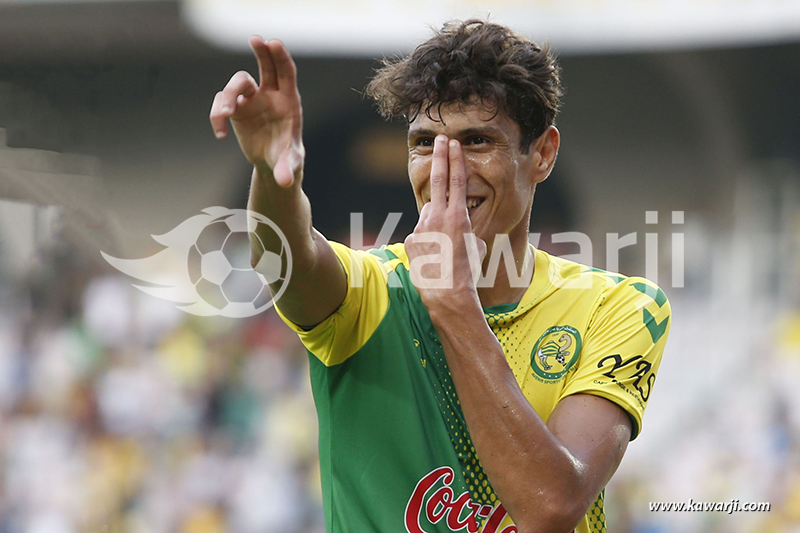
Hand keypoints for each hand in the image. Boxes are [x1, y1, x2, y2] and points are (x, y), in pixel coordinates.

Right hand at [209, 36, 303, 186]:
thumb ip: (287, 170)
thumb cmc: (288, 159)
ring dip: (227, 96)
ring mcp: (251, 100)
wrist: (274, 165)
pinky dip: (217, 116)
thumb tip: (285, 182)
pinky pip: (221, 105)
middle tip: (255, 39)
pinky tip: (220, 134)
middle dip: (261, 52)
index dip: (280, 57)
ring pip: (236, 85)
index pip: (286, 73)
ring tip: (224, 115)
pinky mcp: (236, 110)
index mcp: (288, 101)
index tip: (273, 43)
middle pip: (265, 67)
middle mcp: (269, 95)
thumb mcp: (289, 164)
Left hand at [404, 135, 485, 311]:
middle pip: (438, 180)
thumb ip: (464, 228)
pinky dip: (427, 242)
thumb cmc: (467, 272)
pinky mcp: (410, 240)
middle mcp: (438, 217)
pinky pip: (420, 236)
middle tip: (440, 139)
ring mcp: (422, 227)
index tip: (452, 143)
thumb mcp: (474, 246)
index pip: (457, 180)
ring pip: (429, 215)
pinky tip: (433, 258)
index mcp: (459, 216)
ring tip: (444, 244)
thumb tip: (458, 226)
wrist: (447, 293)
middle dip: (440, 157)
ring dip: (436, 222)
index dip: (455, 160)